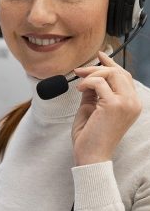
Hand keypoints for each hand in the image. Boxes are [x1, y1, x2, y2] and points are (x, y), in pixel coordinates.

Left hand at [71, 51, 141, 165]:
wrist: (91, 155)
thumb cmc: (90, 136)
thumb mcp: (92, 109)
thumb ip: (93, 93)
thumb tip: (88, 77)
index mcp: (131, 104)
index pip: (124, 77)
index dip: (111, 64)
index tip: (99, 55)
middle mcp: (133, 103)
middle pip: (119, 72)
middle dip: (97, 67)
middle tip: (79, 71)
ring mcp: (126, 104)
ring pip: (112, 74)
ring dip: (92, 74)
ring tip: (79, 82)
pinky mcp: (114, 105)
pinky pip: (99, 82)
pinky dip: (86, 82)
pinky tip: (78, 89)